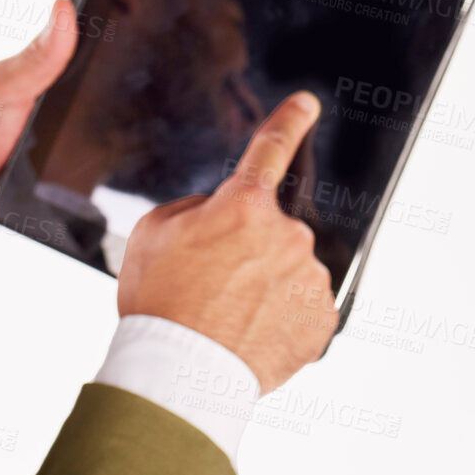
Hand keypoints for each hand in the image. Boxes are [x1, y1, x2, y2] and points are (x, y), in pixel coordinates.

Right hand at [116, 92, 338, 394]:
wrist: (182, 370)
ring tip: (225, 314)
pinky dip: (278, 315)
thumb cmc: (161, 301)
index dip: (290, 121)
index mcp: (243, 206)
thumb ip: (194, 209)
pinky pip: (300, 306)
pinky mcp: (321, 320)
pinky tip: (248, 330)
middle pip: (268, 229)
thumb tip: (218, 213)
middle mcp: (287, 236)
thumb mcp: (152, 233)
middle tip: (208, 281)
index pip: (272, 149)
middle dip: (244, 247)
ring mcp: (309, 280)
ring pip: (286, 268)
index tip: (307, 103)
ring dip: (262, 283)